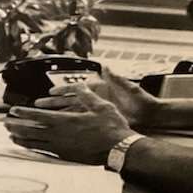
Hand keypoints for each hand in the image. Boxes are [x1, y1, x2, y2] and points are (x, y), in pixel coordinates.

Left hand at [4, 86, 134, 164]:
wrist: (120, 150)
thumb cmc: (111, 128)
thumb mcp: (101, 106)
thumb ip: (86, 95)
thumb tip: (79, 85)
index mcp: (65, 121)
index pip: (38, 116)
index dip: (23, 113)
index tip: (12, 110)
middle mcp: (60, 135)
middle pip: (32, 130)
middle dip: (17, 126)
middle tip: (5, 123)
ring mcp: (62, 148)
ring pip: (36, 143)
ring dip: (22, 139)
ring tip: (11, 136)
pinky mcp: (66, 156)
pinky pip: (45, 152)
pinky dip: (33, 149)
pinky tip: (28, 147)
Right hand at [35, 66, 157, 127]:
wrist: (151, 115)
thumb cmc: (141, 101)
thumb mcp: (129, 88)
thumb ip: (116, 78)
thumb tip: (106, 66)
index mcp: (101, 89)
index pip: (77, 89)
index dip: (63, 90)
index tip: (51, 91)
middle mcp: (97, 99)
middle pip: (71, 100)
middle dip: (55, 102)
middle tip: (40, 103)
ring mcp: (98, 110)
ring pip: (73, 111)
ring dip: (59, 112)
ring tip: (44, 114)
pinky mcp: (102, 119)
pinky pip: (82, 120)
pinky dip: (71, 122)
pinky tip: (60, 125)